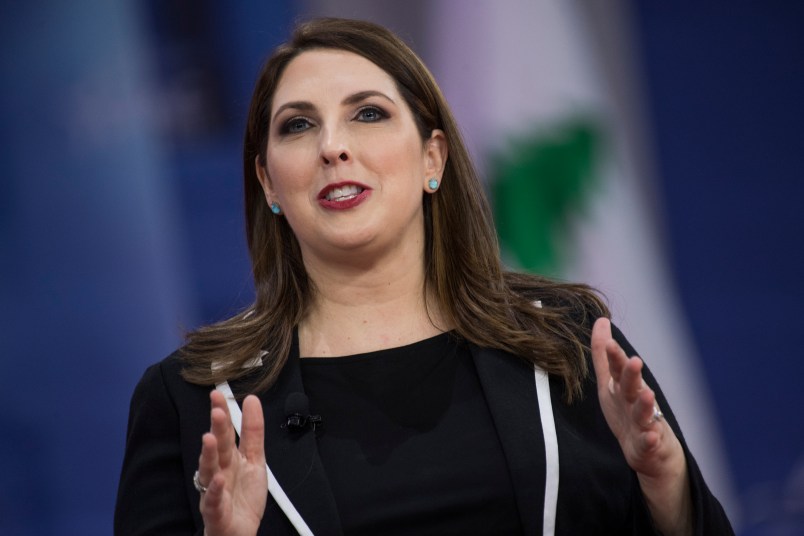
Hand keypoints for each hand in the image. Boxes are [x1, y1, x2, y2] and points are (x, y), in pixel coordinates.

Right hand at [197, 391, 266, 535]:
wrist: (240, 532)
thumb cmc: (243, 498)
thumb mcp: (254, 460)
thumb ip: (253, 431)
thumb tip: (252, 400)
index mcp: (228, 458)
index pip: (224, 431)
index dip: (221, 413)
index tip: (217, 394)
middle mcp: (218, 471)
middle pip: (218, 447)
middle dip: (217, 429)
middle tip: (217, 411)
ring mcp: (214, 491)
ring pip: (209, 471)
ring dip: (209, 455)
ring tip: (210, 439)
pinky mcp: (216, 512)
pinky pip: (214, 501)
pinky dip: (215, 490)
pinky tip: (218, 479)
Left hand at [591, 318, 691, 534]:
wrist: (651, 451)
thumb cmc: (626, 411)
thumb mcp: (610, 382)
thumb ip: (604, 355)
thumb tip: (600, 320)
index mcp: (623, 387)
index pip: (618, 369)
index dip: (614, 357)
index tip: (609, 342)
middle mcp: (635, 401)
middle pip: (633, 386)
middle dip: (633, 374)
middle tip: (634, 361)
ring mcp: (644, 423)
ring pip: (644, 413)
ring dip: (645, 404)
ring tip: (647, 394)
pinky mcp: (647, 445)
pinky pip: (649, 443)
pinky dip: (650, 439)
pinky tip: (650, 436)